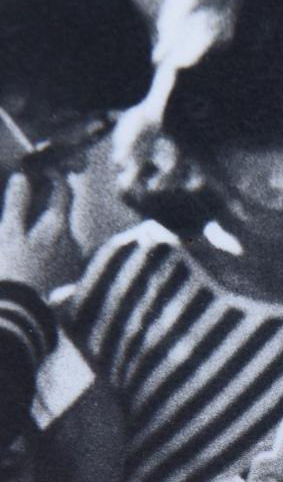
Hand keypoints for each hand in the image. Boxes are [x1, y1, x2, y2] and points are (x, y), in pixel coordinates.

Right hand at [1, 171, 83, 290]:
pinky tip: (33, 252)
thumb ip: (18, 204)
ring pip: (62, 232)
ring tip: (26, 230)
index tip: (42, 171)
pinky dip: (49, 244)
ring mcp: (74, 258)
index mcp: (59, 226)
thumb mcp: (8, 232)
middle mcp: (74, 240)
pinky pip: (62, 250)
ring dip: (47, 225)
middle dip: (47, 203)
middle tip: (28, 197)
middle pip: (62, 212)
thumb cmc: (11, 269)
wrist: (21, 311)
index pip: (63, 191)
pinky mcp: (71, 274)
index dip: (53, 177)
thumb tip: (24, 178)